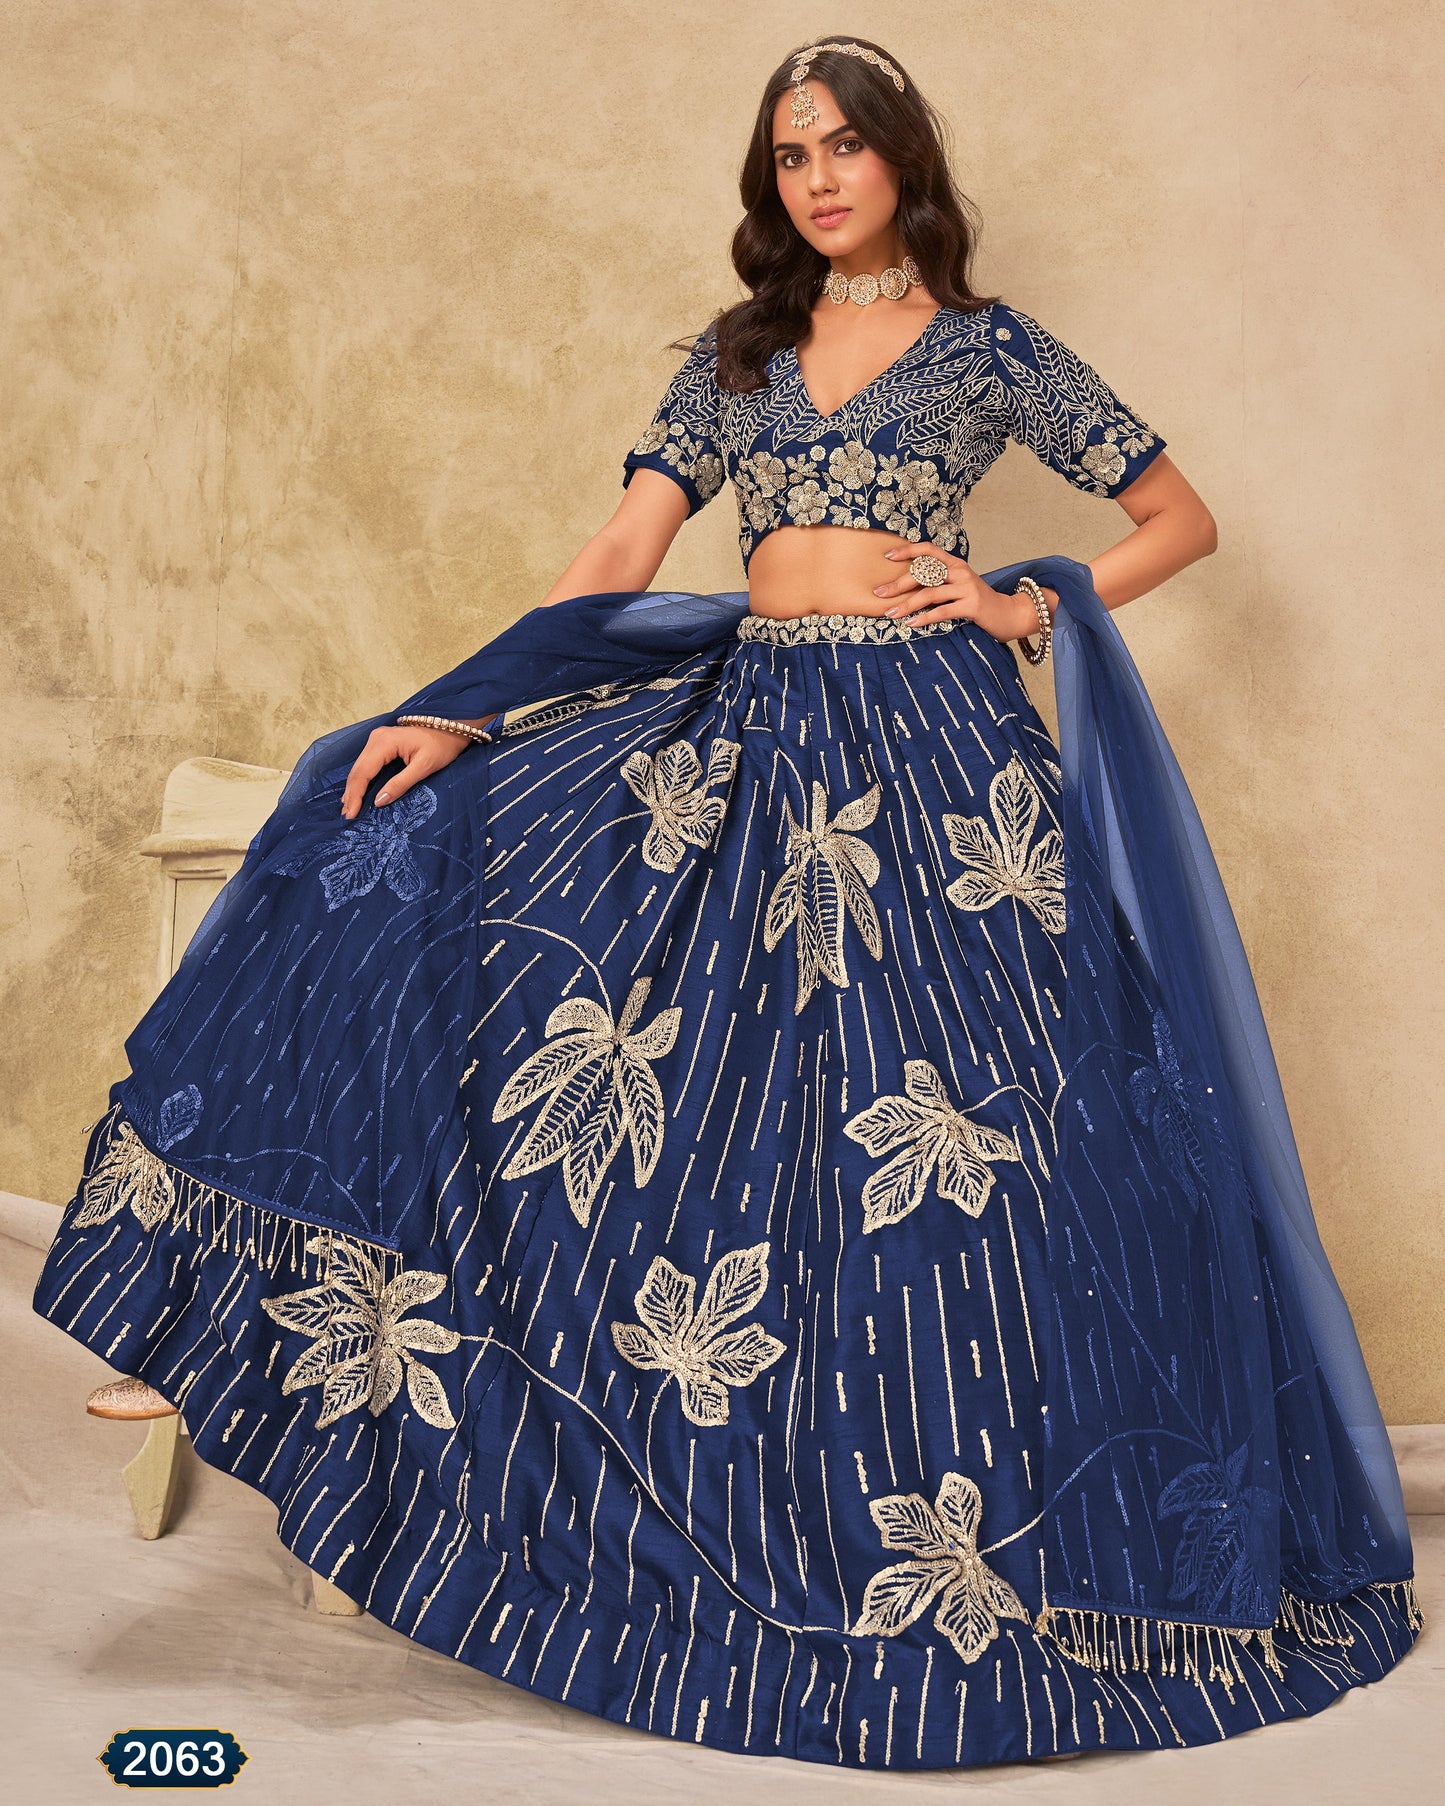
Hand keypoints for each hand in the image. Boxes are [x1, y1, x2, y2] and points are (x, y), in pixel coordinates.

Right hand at [339, 719, 493, 819]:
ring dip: (354, 788)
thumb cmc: (442, 746)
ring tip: (349, 808)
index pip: (363, 772)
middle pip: (358, 770)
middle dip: (351, 793)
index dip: (356, 794)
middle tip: (347, 815)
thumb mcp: (424, 767)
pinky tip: (356, 792)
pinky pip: (366, 763)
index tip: (352, 814)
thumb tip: (379, 801)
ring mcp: (377, 738)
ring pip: (359, 767)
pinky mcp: (381, 742)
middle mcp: (376, 738)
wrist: (451, 728)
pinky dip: (361, 779)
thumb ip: (401, 784)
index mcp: (384, 742)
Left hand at [872, 542, 1057, 642]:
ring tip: (890, 613)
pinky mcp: (972, 605)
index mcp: (955, 564)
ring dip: (906, 604)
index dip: (908, 551)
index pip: (929, 550)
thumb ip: (940, 582)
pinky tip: (911, 624)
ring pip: (930, 593)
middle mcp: (961, 571)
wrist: (1009, 614)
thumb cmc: (978, 603)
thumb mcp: (959, 587)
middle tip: (879, 594)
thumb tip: (907, 587)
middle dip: (898, 584)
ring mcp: (967, 587)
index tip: (887, 556)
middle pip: (924, 573)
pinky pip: (942, 611)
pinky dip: (924, 618)